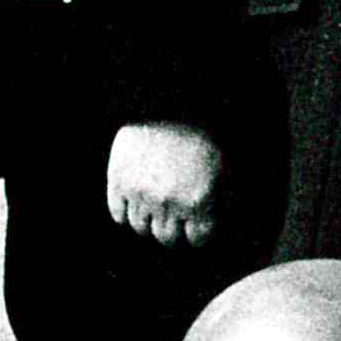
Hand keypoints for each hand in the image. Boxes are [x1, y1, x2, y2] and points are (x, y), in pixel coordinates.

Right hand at [104, 122, 227, 247]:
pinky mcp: (118, 181)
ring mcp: (139, 193)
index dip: (198, 230)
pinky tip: (136, 200)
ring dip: (149, 220)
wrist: (165, 102)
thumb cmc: (199, 133)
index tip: (196, 222)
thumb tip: (216, 221)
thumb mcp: (223, 165)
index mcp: (198, 200)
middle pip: (166, 238)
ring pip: (140, 228)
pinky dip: (125, 212)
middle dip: (173, 229)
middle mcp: (168, 202)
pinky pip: (118, 215)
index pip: (197, 238)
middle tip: (174, 215)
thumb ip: (222, 198)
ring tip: (154, 206)